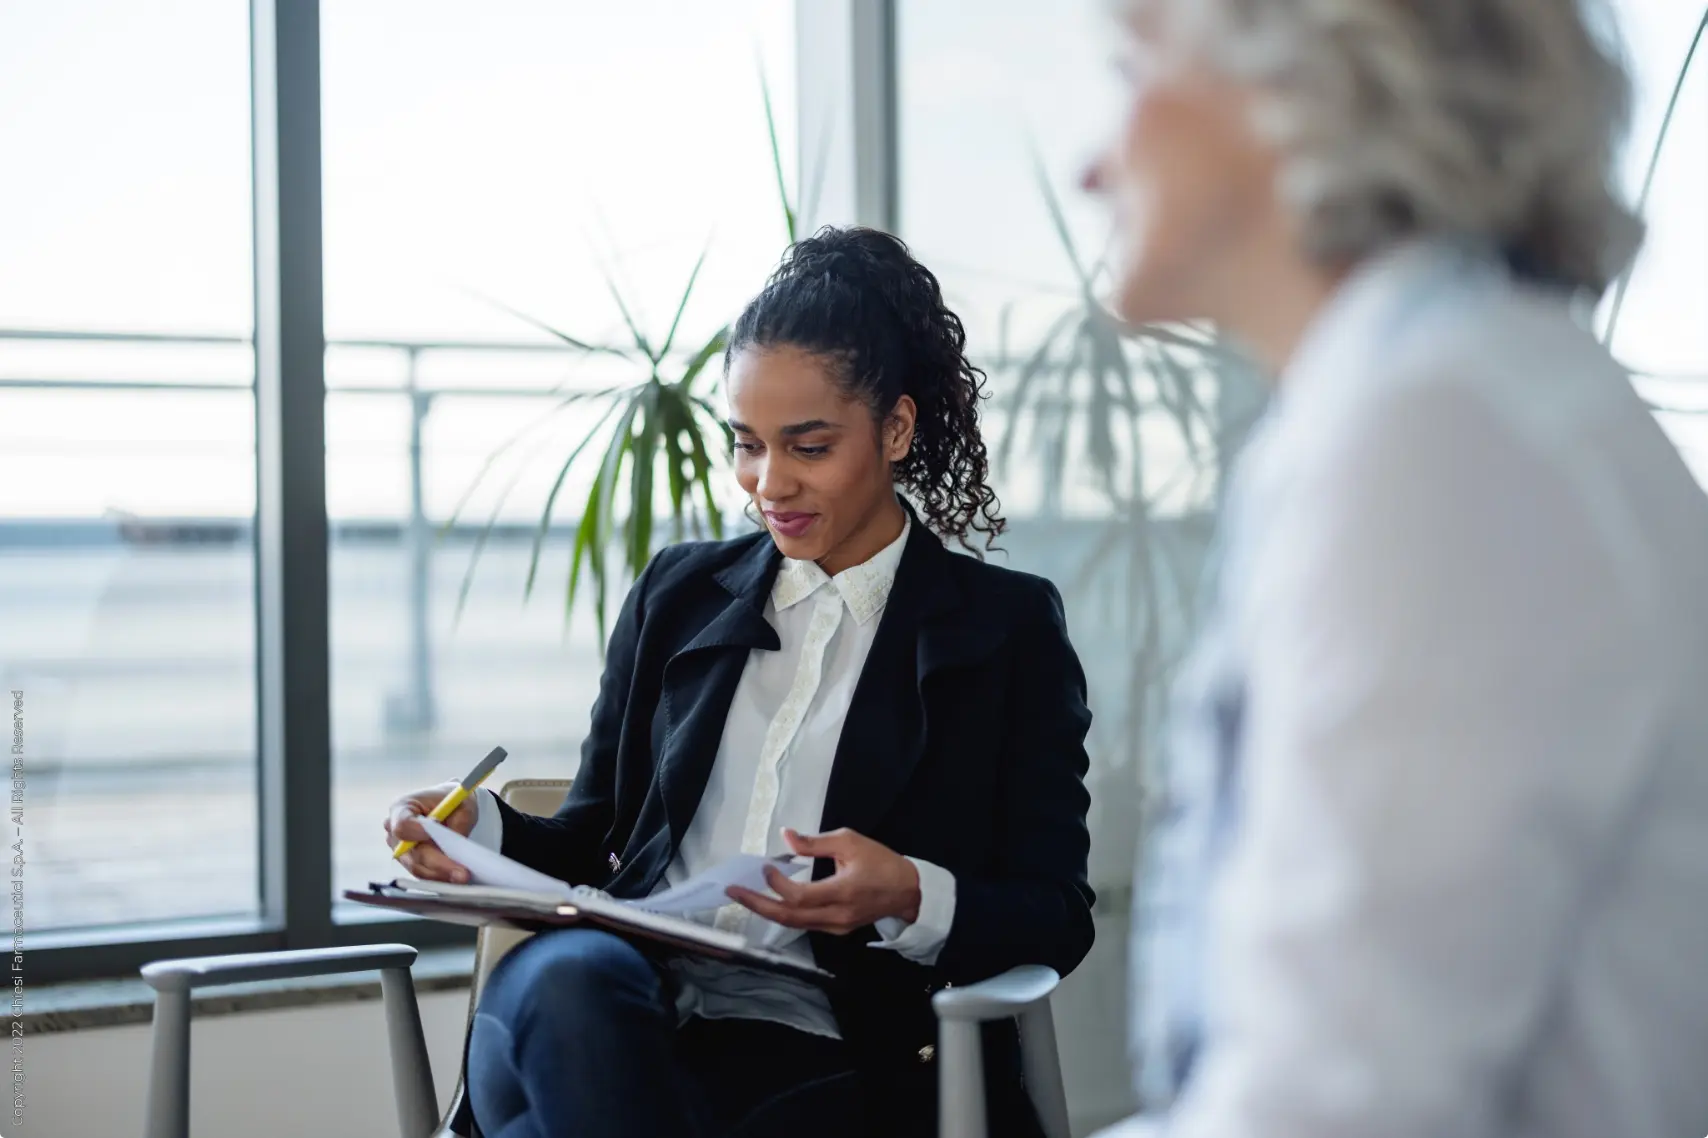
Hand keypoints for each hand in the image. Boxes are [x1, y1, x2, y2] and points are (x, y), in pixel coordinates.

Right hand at [384, 781, 476, 883]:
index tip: (438, 837)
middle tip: (461, 872)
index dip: (417, 833)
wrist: (450, 808)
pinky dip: (440, 876)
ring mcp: (400, 850)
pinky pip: (423, 873)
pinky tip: (456, 876)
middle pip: (411, 853)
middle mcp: (394, 831)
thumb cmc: (453, 802)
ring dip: (441, 874)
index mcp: (401, 808)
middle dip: (438, 863)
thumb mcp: (461, 805)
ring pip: (417, 867)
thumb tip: (454, 848)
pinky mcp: (409, 862)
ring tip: (463, 876)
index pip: (402, 825)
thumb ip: (457, 825)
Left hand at [726, 827, 920, 934]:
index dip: (777, 883)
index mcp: (841, 892)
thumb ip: (816, 843)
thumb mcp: (850, 842)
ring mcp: (836, 927)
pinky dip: (785, 913)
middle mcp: (836, 916)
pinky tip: (772, 901)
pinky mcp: (837, 929)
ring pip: (794, 924)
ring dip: (768, 910)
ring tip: (746, 897)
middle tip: (733, 892)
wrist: (908, 891)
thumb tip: (786, 837)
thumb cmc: (881, 861)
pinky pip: (805, 924)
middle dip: (757, 905)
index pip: (799, 896)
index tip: (766, 867)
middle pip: (788, 918)